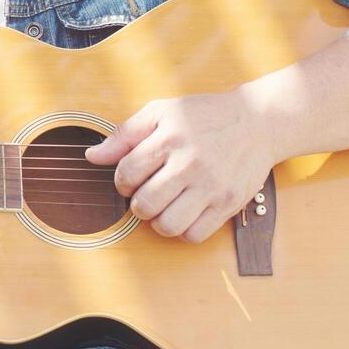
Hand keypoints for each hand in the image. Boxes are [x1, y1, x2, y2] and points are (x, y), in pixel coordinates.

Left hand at [84, 90, 275, 243]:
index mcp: (169, 139)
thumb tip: (92, 156)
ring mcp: (211, 186)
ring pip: (168, 225)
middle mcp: (190, 164)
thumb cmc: (204, 116)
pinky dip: (184, 231)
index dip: (121, 181)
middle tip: (147, 194)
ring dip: (158, 221)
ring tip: (164, 206)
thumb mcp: (161, 112)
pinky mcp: (229, 204)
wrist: (256, 121)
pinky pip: (195, 235)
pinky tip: (184, 213)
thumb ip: (124, 135)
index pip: (126, 174)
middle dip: (138, 204)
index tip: (131, 179)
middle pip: (144, 205)